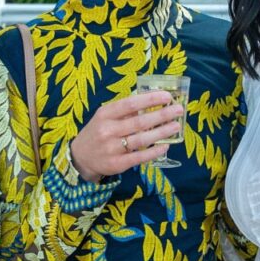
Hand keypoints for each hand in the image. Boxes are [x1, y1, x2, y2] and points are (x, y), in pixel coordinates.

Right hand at [68, 91, 184, 182]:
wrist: (80, 157)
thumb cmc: (98, 132)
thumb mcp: (105, 116)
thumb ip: (124, 111)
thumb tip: (151, 101)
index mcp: (105, 114)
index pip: (129, 104)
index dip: (149, 99)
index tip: (167, 96)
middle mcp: (107, 130)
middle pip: (139, 122)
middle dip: (161, 115)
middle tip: (179, 110)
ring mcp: (112, 148)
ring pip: (141, 140)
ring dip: (161, 132)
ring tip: (176, 126)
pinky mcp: (117, 164)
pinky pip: (139, 157)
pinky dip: (154, 151)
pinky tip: (165, 146)